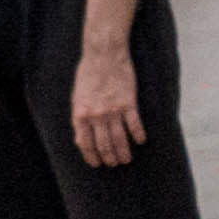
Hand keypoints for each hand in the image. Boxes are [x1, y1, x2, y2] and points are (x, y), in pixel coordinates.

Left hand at [70, 36, 140, 166]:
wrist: (104, 54)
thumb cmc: (88, 74)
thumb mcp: (77, 97)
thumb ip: (79, 117)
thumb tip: (81, 137)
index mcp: (80, 114)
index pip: (85, 143)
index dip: (91, 156)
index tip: (97, 164)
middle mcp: (96, 116)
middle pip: (103, 144)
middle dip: (109, 157)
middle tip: (114, 164)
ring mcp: (113, 110)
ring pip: (119, 138)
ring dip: (123, 152)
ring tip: (126, 159)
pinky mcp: (128, 102)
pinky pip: (134, 124)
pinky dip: (138, 135)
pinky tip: (141, 141)